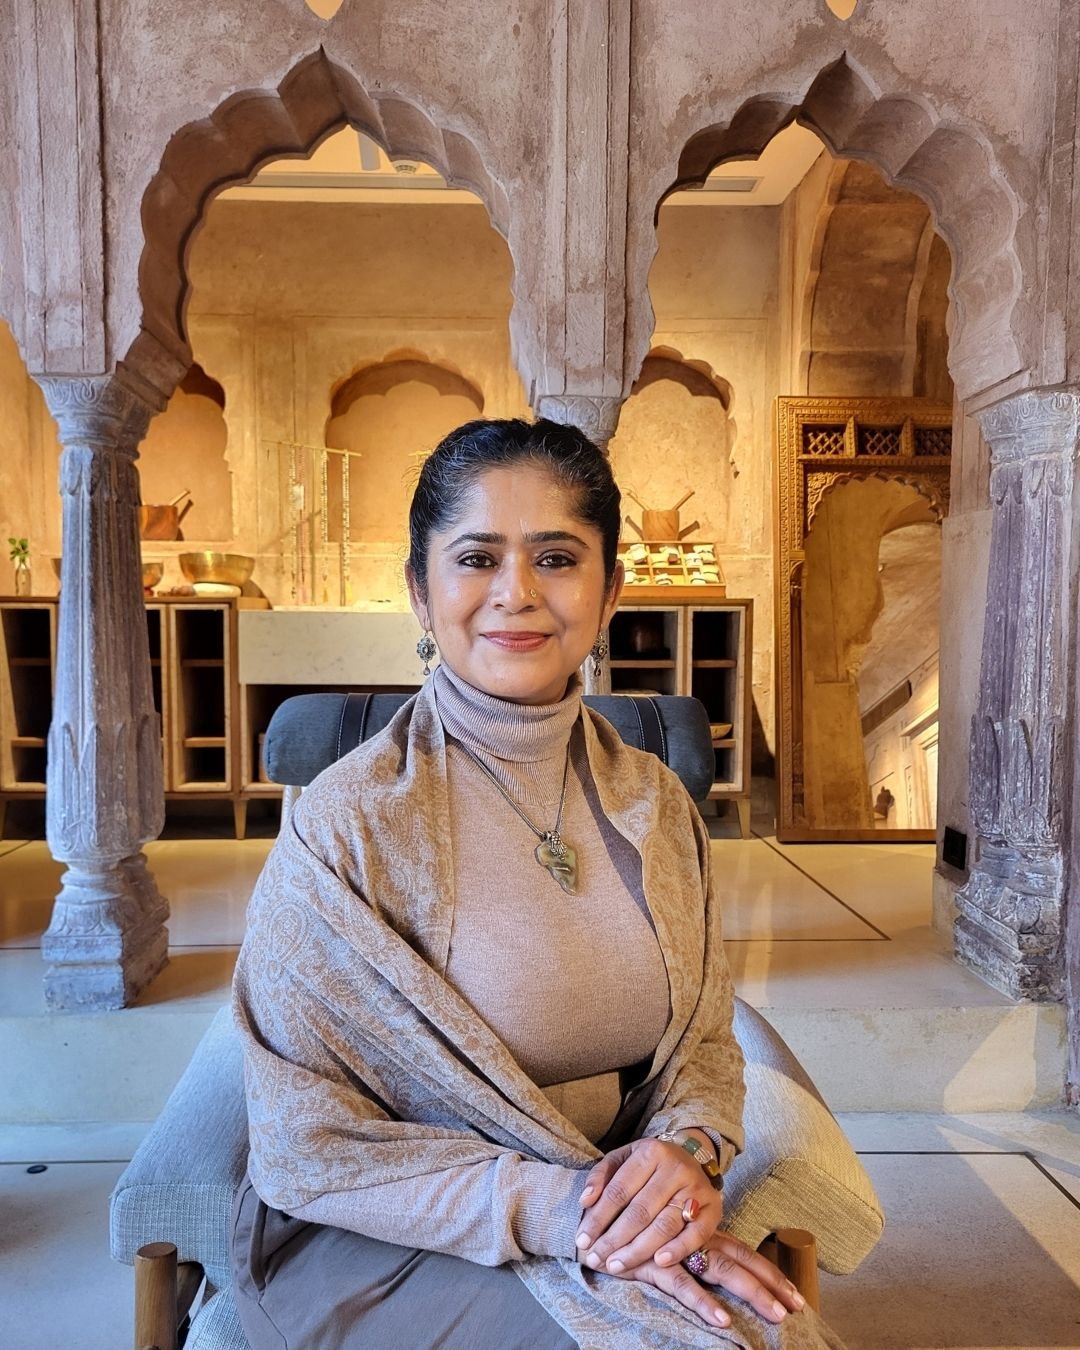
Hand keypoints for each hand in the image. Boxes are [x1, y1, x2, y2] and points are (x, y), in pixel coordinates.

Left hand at [575, 1136, 722, 1273]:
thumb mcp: (622, 1158)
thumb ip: (600, 1176)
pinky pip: (696, 1235)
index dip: (598, 1218)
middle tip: (595, 1259)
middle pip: (640, 1212)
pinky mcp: (714, 1209)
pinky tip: (658, 1262)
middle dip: (614, 1239)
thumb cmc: (649, 1164)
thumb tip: (585, 1201)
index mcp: (650, 1152)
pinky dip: (677, 1250)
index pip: (619, 1191)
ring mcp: (696, 1189)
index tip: (582, 1239)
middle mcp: (676, 1169)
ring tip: (616, 1265)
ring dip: (638, 1250)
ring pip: (664, 1226)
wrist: (692, 1157)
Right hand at [602, 1235, 804, 1329]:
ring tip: (774, 1314)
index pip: (743, 1253)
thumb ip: (689, 1255)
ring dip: (751, 1293)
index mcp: (701, 1236)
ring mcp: (676, 1251)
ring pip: (722, 1271)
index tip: (798, 1296)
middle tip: (798, 1307)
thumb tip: (717, 1279)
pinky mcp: (654, 1264)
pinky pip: (683, 1285)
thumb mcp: (664, 1247)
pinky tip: (721, 1318)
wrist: (590, 1222)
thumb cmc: (630, 1235)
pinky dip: (703, 1302)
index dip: (770, 1272)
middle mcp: (694, 1241)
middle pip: (741, 1261)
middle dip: (772, 1284)